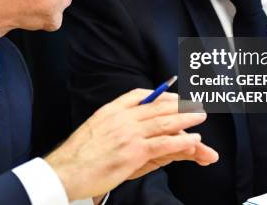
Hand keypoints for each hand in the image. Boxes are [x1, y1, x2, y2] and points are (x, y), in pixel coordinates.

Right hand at [44, 89, 217, 200]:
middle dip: (179, 105)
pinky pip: (163, 142)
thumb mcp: (96, 129)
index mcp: (110, 110)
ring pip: (164, 122)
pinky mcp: (134, 151)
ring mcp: (129, 134)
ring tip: (200, 115)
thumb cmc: (79, 156)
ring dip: (186, 118)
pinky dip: (181, 139)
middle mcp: (121, 117)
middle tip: (195, 104)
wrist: (66, 171)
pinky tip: (193, 138)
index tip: (173, 96)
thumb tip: (130, 121)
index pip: (138, 94)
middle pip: (156, 107)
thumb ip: (115, 123)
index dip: (160, 94)